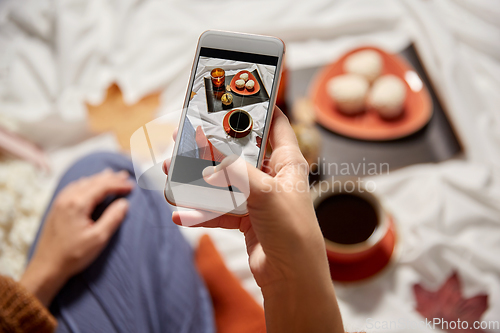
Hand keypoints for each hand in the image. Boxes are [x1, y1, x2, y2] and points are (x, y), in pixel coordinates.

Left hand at [20, 169, 133, 305]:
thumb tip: (124, 203)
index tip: (132, 187)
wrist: (47, 267)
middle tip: (125, 176)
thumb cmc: (73, 255)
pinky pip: (74, 187)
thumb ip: (113, 218)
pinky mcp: (57, 207)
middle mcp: (67, 198)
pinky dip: (87, 183)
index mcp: (78, 204)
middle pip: (93, 181)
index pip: (103, 186)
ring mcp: (60, 202)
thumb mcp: (98, 238)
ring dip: (98, 179)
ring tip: (111, 175)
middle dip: (110, 178)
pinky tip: (90, 185)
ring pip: (83, 182)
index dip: (119, 185)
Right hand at [164, 107, 342, 332]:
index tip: (233, 95)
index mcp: (287, 163)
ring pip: (224, 182)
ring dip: (199, 180)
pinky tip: (182, 213)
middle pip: (239, 153)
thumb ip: (236, 168)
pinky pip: (219, 210)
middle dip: (213, 147)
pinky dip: (201, 212)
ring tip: (173, 172)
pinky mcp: (247, 220)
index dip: (258, 107)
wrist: (292, 279)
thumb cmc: (292, 232)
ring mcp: (258, 199)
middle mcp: (273, 177)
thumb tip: (210, 144)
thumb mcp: (264, 192)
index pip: (275, 124)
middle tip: (187, 136)